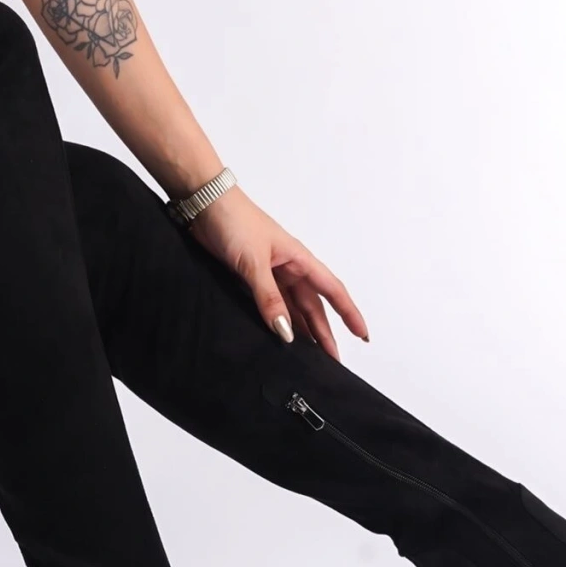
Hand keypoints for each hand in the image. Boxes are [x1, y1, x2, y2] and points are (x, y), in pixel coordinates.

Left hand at [188, 186, 368, 359]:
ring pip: (293, 309)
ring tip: (310, 357)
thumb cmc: (234, 221)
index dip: (349, 313)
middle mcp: (288, 269)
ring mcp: (270, 275)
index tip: (362, 334)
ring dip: (302, 331)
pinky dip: (278, 322)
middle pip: (313, 307)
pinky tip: (280, 337)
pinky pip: (271, 306)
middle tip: (332, 361)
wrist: (204, 205)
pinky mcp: (251, 279)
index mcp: (299, 260)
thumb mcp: (253, 262)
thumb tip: (285, 331)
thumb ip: (268, 297)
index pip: (332, 291)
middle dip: (324, 333)